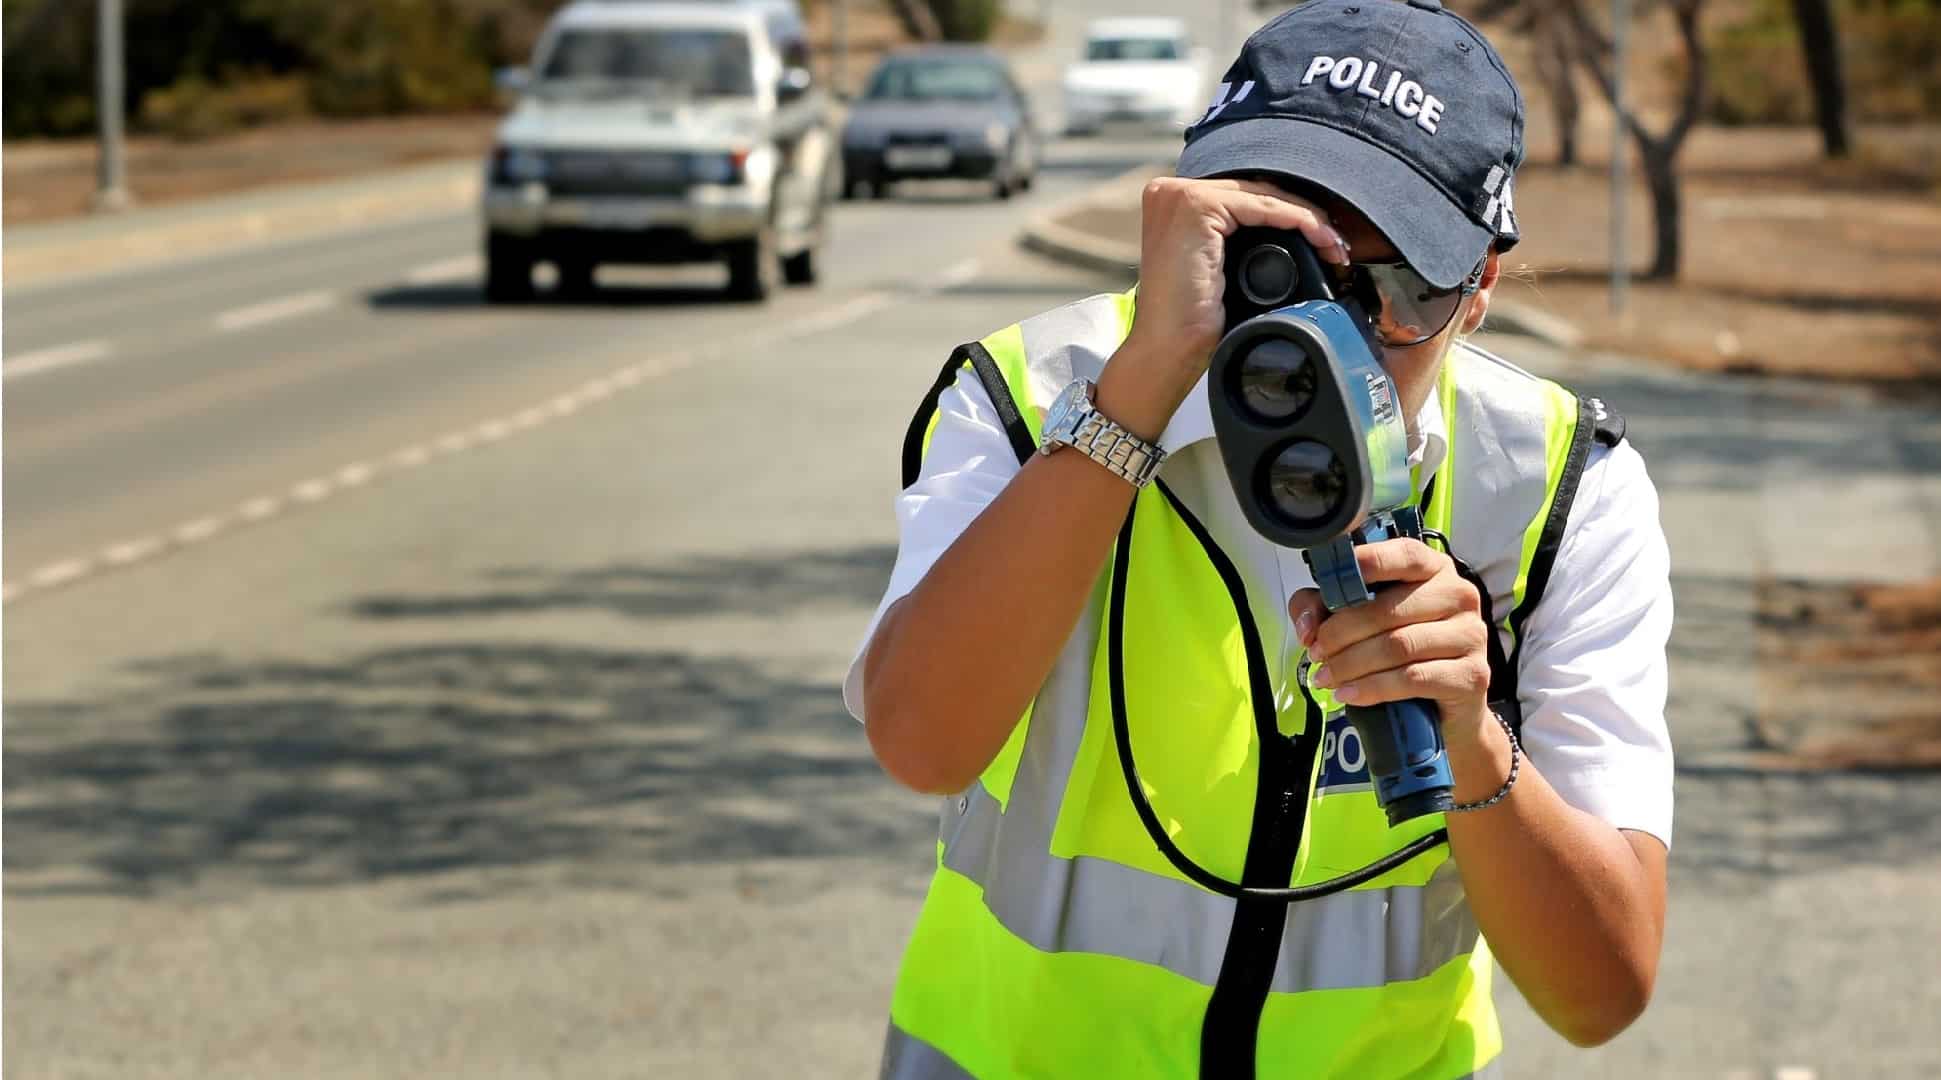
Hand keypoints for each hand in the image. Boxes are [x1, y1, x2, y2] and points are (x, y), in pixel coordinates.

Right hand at [1098, 177, 1350, 437]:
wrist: (1167, 351)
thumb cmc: (1190, 324)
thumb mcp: (1217, 269)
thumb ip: (1237, 240)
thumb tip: (1291, 231)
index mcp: (1170, 202)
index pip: (1243, 197)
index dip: (1287, 214)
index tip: (1324, 240)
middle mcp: (1169, 192)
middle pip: (1253, 193)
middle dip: (1301, 215)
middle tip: (1336, 244)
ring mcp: (1179, 196)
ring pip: (1263, 195)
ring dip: (1308, 218)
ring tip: (1335, 246)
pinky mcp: (1195, 206)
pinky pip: (1263, 206)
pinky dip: (1299, 220)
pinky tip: (1320, 239)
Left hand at [1289, 538, 1492, 733]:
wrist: (1444, 711)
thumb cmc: (1400, 656)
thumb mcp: (1357, 623)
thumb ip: (1324, 608)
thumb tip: (1308, 625)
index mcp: (1434, 570)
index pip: (1405, 555)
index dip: (1368, 563)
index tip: (1331, 581)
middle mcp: (1459, 596)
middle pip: (1388, 609)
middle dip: (1341, 632)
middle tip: (1316, 652)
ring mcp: (1471, 635)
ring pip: (1398, 645)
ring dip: (1351, 663)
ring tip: (1325, 676)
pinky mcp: (1471, 675)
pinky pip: (1413, 679)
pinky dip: (1373, 688)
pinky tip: (1349, 693)